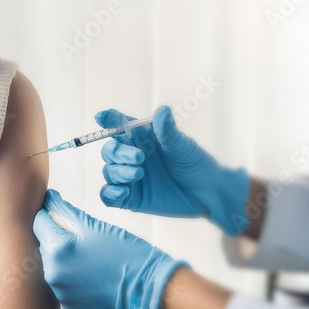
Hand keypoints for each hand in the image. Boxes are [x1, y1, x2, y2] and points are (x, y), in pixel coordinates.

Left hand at [33, 189, 188, 308]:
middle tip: (84, 240)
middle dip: (58, 240)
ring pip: (54, 270)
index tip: (58, 212)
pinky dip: (75, 283)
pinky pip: (65, 290)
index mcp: (58, 249)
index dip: (48, 215)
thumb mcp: (95, 227)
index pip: (39, 223)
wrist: (150, 289)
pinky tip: (94, 279)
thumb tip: (48, 199)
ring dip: (65, 262)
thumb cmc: (126, 251)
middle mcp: (53, 275)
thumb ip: (65, 211)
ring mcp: (62, 296)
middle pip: (45, 247)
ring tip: (92, 261)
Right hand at [97, 106, 251, 235]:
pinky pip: (108, 195)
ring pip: (109, 171)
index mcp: (141, 138)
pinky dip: (110, 193)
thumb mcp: (182, 146)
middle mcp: (131, 156)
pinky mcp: (130, 198)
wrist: (207, 193)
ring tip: (139, 173)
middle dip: (118, 152)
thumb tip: (162, 110)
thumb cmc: (195, 164)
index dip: (108, 119)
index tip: (101, 117)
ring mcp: (128, 177)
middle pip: (110, 150)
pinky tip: (123, 192)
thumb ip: (168, 130)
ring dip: (119, 171)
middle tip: (139, 157)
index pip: (119, 125)